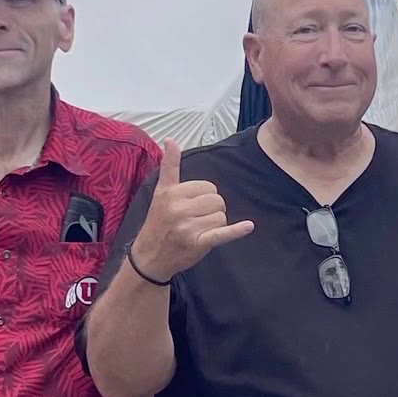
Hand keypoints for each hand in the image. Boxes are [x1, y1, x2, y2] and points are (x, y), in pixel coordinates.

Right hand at [129, 140, 253, 279]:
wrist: (150, 256)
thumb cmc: (158, 222)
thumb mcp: (161, 192)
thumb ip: (169, 166)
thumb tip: (171, 139)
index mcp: (172, 193)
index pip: (207, 187)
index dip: (204, 196)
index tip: (191, 207)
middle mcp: (179, 208)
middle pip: (217, 201)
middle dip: (212, 210)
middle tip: (195, 220)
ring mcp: (188, 227)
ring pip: (221, 217)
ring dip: (215, 224)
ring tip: (198, 231)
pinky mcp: (198, 243)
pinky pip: (221, 233)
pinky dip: (236, 231)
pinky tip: (247, 226)